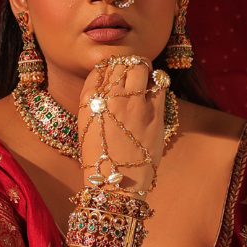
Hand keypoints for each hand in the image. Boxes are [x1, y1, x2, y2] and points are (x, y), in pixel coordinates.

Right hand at [77, 57, 167, 194]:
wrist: (116, 184)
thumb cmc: (100, 159)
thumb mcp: (87, 126)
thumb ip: (94, 101)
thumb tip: (108, 82)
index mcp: (89, 100)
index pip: (101, 67)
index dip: (110, 67)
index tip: (115, 73)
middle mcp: (110, 97)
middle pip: (121, 62)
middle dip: (127, 64)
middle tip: (132, 72)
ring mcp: (134, 103)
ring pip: (141, 66)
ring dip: (143, 68)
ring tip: (144, 77)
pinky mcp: (155, 113)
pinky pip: (159, 84)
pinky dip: (157, 82)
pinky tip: (154, 90)